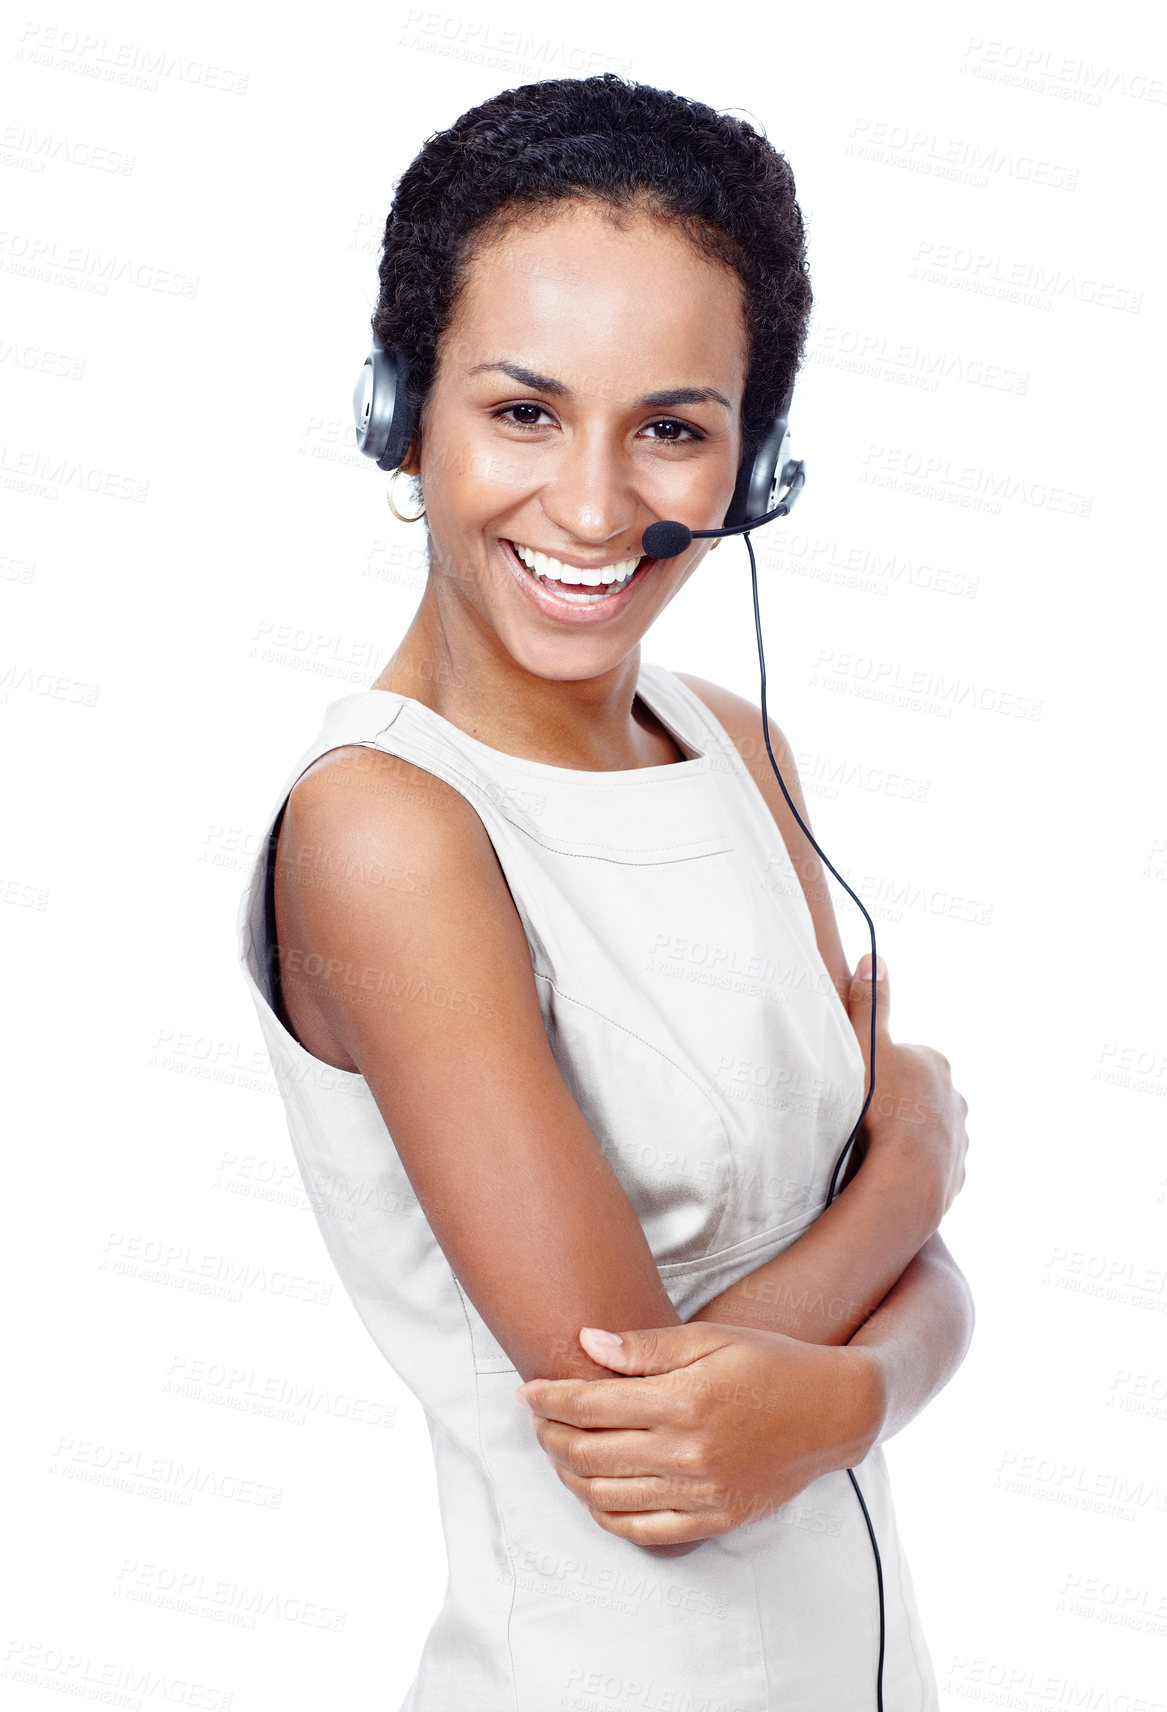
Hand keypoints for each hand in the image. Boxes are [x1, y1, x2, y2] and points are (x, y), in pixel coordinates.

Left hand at [515, 1321, 882, 1552]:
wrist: (833, 1412)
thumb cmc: (770, 1362)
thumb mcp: (710, 1338)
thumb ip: (646, 1347)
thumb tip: (587, 1342)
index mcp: (683, 1400)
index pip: (591, 1404)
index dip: (549, 1398)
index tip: (527, 1391)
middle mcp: (687, 1452)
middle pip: (589, 1452)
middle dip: (549, 1436)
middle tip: (536, 1420)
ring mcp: (700, 1491)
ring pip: (606, 1495)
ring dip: (570, 1475)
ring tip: (558, 1453)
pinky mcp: (714, 1517)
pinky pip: (642, 1530)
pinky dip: (606, 1514)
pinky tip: (594, 1492)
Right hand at [847, 955, 968, 1217]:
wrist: (906, 1176)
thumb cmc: (881, 1105)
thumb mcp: (866, 1043)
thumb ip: (870, 1003)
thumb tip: (874, 959)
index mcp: (935, 1063)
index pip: (905, 1058)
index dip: (879, 1069)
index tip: (859, 1084)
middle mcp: (956, 1097)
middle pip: (921, 1093)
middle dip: (898, 1101)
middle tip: (864, 1117)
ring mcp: (961, 1137)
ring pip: (930, 1130)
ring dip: (908, 1135)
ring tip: (875, 1148)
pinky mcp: (958, 1174)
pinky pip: (934, 1165)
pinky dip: (917, 1167)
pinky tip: (892, 1172)